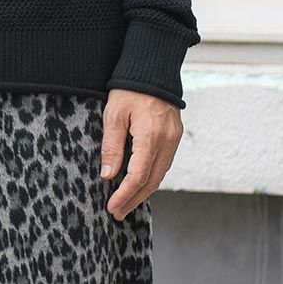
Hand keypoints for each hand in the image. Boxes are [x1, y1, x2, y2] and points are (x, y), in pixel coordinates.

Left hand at [99, 88, 181, 219]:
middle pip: (152, 180)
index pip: (138, 175)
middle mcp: (167, 141)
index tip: (112, 206)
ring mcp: (174, 139)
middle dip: (134, 199)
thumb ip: (112, 147)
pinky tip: (139, 184)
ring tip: (126, 204)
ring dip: (143, 191)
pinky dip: (151, 177)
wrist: (153, 70)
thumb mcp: (114, 116)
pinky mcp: (174, 136)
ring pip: (160, 174)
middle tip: (117, 213)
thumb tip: (108, 175)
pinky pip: (164, 163)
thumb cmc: (129, 90)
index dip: (125, 195)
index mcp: (151, 136)